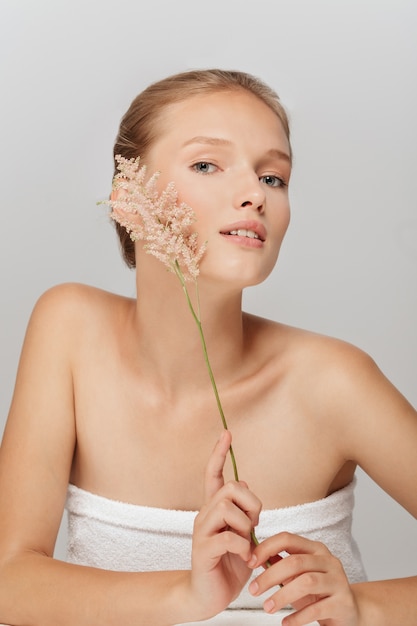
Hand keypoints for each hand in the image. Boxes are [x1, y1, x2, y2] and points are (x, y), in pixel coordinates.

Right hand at [189, 430, 261, 619]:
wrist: (208, 596)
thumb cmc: (228, 565)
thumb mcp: (242, 535)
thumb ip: (243, 512)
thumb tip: (246, 483)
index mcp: (214, 509)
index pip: (213, 474)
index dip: (220, 453)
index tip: (227, 433)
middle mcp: (204, 515)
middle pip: (229, 487)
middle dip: (251, 503)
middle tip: (254, 525)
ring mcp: (201, 532)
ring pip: (226, 507)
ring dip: (245, 526)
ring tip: (247, 544)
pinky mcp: (202, 551)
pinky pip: (227, 537)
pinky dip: (243, 547)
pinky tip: (245, 557)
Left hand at [248, 532, 358, 625]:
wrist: (350, 611)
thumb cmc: (318, 592)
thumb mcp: (298, 575)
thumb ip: (280, 563)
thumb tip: (254, 556)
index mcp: (315, 549)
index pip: (287, 539)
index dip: (266, 548)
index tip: (250, 562)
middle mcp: (328, 560)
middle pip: (294, 562)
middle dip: (270, 576)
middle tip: (253, 590)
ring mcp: (337, 580)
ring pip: (306, 582)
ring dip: (282, 595)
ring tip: (267, 607)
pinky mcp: (343, 602)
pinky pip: (316, 609)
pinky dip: (297, 616)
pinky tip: (285, 623)